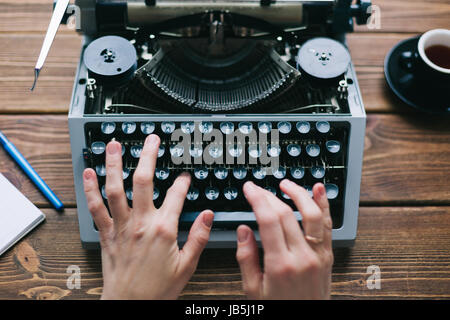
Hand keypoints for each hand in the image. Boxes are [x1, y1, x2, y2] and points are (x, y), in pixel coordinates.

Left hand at [82, 135, 213, 299]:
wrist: (130, 305)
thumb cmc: (158, 289)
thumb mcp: (187, 265)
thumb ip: (198, 237)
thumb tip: (207, 215)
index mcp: (164, 229)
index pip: (176, 194)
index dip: (182, 181)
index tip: (184, 175)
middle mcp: (141, 223)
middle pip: (143, 181)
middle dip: (148, 156)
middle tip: (150, 139)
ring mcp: (121, 227)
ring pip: (115, 189)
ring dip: (114, 164)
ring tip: (113, 145)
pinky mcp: (107, 234)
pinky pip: (96, 208)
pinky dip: (90, 190)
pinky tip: (89, 173)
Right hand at [236, 180, 332, 299]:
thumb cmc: (279, 309)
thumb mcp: (253, 290)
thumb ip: (247, 258)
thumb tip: (243, 230)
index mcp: (280, 265)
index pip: (269, 220)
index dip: (258, 199)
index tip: (250, 189)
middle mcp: (302, 257)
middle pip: (287, 214)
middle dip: (269, 196)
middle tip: (258, 188)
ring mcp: (319, 255)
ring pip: (312, 214)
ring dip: (298, 194)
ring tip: (285, 184)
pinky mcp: (328, 256)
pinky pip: (328, 225)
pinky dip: (324, 204)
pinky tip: (318, 190)